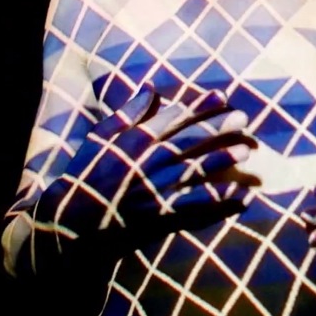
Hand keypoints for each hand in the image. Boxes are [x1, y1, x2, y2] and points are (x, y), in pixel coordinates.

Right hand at [23, 83, 254, 255]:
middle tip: (243, 117)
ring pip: (193, 173)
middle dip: (217, 128)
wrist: (69, 227)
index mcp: (130, 143)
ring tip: (246, 150)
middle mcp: (143, 164)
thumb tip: (150, 87)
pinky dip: (219, 205)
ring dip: (221, 161)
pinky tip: (242, 198)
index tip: (221, 95)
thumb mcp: (98, 140)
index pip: (170, 119)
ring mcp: (152, 192)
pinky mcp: (158, 219)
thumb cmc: (84, 179)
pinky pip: (195, 210)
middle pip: (187, 142)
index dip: (198, 107)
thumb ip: (126, 114)